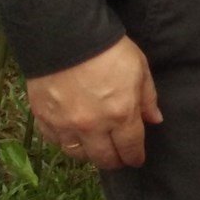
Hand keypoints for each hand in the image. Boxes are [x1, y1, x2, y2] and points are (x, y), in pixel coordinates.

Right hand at [26, 36, 160, 170]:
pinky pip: (55, 141)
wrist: (67, 38)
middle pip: (104, 158)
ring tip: (95, 149)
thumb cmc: (110, 50)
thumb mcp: (140, 69)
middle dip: (114, 161)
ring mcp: (65, 125)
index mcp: (121, 114)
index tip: (137, 160)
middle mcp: (93, 126)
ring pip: (78, 154)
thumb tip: (155, 120)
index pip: (130, 147)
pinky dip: (65, 142)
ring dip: (89, 155)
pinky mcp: (44, 119)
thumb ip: (148, 98)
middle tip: (118, 159)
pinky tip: (72, 136)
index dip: (135, 157)